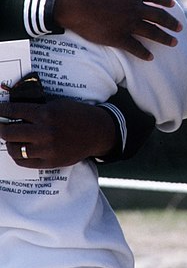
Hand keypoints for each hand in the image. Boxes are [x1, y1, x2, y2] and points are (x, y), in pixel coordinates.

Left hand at [0, 99, 117, 167]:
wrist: (96, 132)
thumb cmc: (76, 115)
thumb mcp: (57, 105)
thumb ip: (37, 109)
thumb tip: (15, 112)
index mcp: (47, 113)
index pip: (15, 111)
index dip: (2, 110)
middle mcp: (45, 132)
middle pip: (10, 132)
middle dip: (1, 128)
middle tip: (0, 125)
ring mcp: (47, 149)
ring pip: (15, 149)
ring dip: (9, 143)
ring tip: (10, 139)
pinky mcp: (50, 162)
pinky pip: (25, 162)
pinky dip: (18, 156)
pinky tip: (19, 150)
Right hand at [55, 0, 181, 59]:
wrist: (70, 2)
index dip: (165, 1)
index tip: (173, 5)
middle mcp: (134, 8)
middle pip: (159, 16)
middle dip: (171, 22)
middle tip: (180, 28)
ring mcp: (128, 24)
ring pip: (152, 33)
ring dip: (164, 38)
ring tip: (173, 43)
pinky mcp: (117, 38)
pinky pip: (135, 48)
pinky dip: (144, 53)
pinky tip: (150, 57)